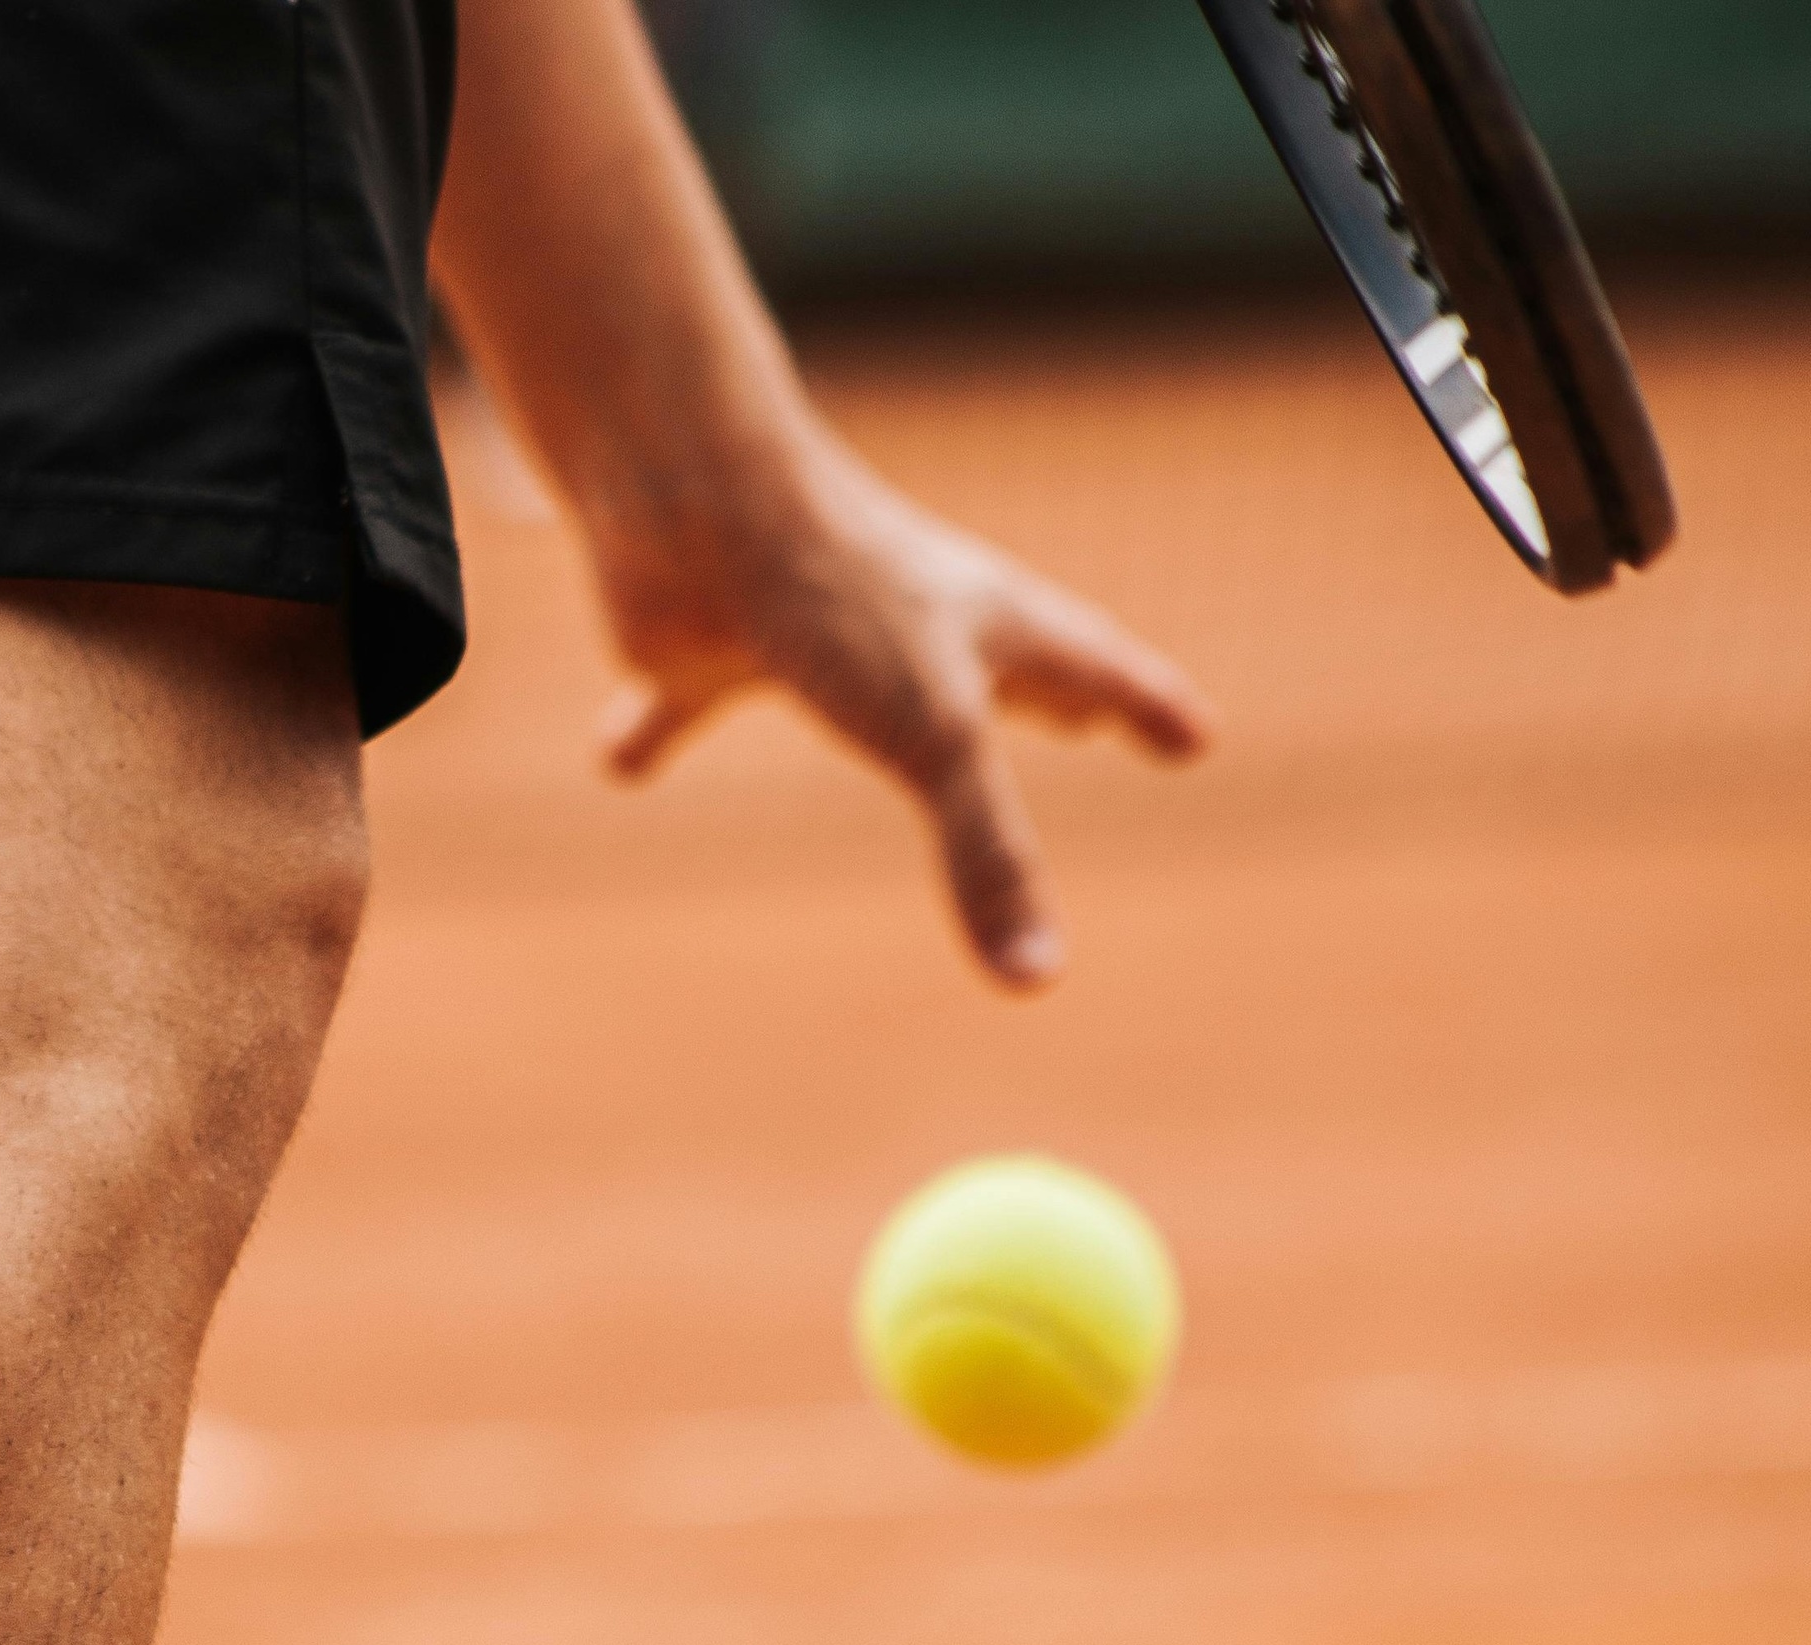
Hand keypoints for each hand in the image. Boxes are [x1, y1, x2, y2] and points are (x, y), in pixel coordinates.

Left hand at [588, 421, 1214, 987]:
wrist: (690, 497)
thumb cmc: (836, 597)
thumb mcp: (936, 741)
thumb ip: (988, 862)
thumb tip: (1038, 982)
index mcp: (984, 626)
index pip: (1095, 672)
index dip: (1146, 707)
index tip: (1193, 738)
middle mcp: (904, 623)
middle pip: (1000, 669)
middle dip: (1050, 700)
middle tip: (1093, 724)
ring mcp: (808, 632)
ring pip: (860, 686)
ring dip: (887, 717)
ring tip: (910, 741)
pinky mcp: (705, 647)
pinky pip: (678, 699)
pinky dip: (653, 730)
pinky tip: (618, 759)